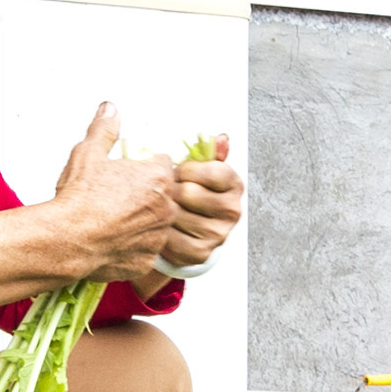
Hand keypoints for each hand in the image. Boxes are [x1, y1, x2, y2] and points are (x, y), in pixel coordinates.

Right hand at [0, 109, 243, 312]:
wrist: (66, 239)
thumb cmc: (78, 198)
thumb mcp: (88, 153)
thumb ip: (104, 130)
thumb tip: (110, 109)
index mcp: (158, 177)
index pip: (163, 166)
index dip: (144, 169)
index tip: (128, 174)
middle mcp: (165, 207)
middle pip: (163, 196)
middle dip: (145, 195)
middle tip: (117, 197)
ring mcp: (158, 236)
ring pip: (156, 225)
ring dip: (141, 222)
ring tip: (112, 220)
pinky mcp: (147, 260)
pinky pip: (144, 250)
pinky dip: (132, 246)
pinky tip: (112, 240)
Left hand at [127, 127, 242, 294]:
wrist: (183, 232)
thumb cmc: (188, 194)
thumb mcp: (197, 169)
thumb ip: (207, 152)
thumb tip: (221, 138)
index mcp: (233, 185)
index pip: (212, 171)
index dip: (187, 169)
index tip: (177, 172)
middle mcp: (231, 210)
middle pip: (189, 192)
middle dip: (169, 190)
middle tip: (162, 191)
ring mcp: (218, 234)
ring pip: (177, 215)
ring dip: (160, 210)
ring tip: (157, 207)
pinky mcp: (200, 253)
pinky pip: (169, 238)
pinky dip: (157, 232)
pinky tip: (157, 226)